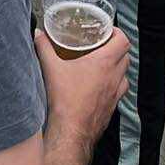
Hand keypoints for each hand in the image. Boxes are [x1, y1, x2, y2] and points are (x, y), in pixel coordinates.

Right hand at [35, 25, 128, 144]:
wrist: (71, 133)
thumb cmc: (65, 100)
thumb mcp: (51, 68)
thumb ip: (44, 47)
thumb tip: (38, 34)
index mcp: (104, 63)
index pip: (123, 41)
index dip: (117, 33)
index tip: (107, 31)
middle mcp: (114, 78)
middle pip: (126, 56)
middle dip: (116, 48)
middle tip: (101, 46)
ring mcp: (115, 95)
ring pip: (124, 75)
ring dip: (117, 68)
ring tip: (102, 65)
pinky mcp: (112, 109)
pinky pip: (119, 92)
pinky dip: (113, 86)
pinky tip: (98, 87)